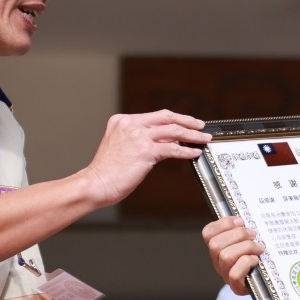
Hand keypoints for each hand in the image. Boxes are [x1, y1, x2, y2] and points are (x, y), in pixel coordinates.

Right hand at [80, 110, 208, 204]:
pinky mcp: (145, 151)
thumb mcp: (121, 145)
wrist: (96, 184)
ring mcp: (138, 137)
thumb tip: (166, 141)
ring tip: (203, 139)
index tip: (186, 122)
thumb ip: (140, 139)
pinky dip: (186, 151)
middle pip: (167, 117)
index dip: (175, 119)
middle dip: (188, 121)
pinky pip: (172, 149)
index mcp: (122, 120)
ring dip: (192, 135)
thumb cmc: (107, 171)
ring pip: (173, 131)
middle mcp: (130, 125)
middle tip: (200, 126)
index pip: (156, 116)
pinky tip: (194, 153)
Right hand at [201, 215, 264, 294]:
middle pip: (215, 244)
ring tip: (259, 247)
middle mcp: (218, 261)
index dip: (223, 224)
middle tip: (253, 234)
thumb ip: (244, 230)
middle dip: (238, 235)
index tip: (240, 221)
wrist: (264, 282)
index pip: (208, 233)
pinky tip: (256, 260)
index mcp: (218, 247)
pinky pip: (234, 274)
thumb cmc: (257, 258)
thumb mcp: (249, 241)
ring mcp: (225, 275)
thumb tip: (248, 219)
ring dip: (246, 248)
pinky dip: (246, 263)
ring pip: (225, 257)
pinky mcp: (236, 286)